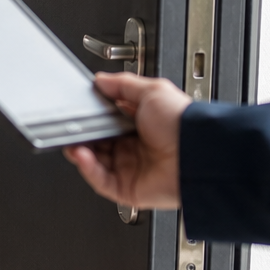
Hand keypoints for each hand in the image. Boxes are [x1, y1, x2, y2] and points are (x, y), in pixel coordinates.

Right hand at [63, 72, 190, 209]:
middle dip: (82, 136)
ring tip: (73, 142)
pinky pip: (100, 181)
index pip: (107, 123)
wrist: (197, 153)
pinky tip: (81, 155)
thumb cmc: (182, 123)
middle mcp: (135, 148)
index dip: (92, 118)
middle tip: (72, 128)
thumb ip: (123, 84)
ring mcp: (131, 170)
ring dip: (80, 152)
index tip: (80, 113)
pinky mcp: (128, 189)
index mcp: (141, 125)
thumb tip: (100, 79)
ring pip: (95, 163)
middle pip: (97, 144)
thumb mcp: (152, 90)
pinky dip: (87, 169)